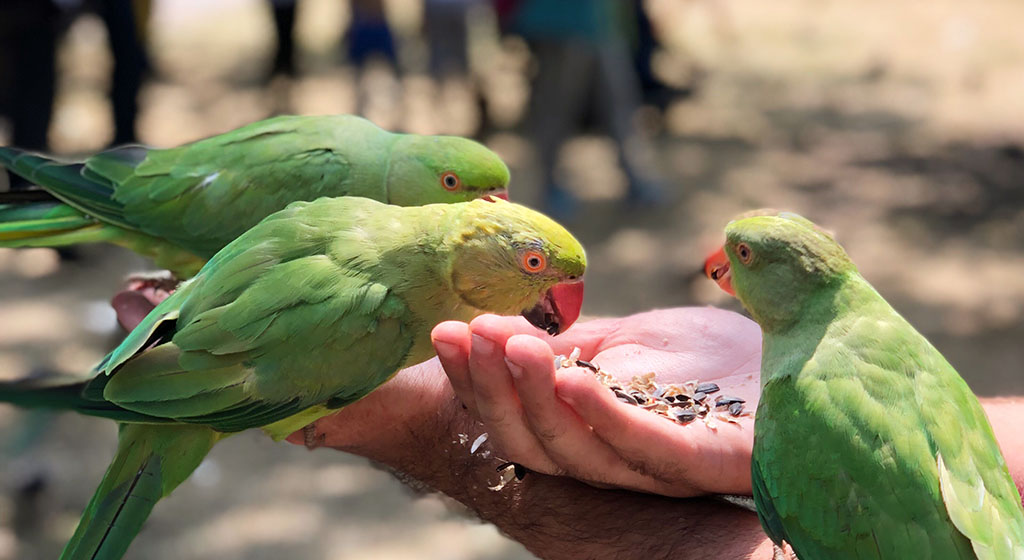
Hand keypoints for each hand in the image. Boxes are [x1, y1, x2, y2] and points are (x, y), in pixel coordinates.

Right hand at [430, 307, 762, 496]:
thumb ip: (571, 345)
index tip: (443, 331)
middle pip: (533, 444)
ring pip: (576, 453)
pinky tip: (572, 378)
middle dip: (491, 389)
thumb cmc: (716, 355)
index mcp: (592, 432)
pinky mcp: (707, 460)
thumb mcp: (630, 340)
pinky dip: (600, 416)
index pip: (517, 418)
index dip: (474, 381)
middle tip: (466, 333)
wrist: (804, 350)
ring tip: (509, 345)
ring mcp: (661, 465)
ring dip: (533, 398)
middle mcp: (617, 459)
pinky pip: (643, 451)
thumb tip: (493, 327)